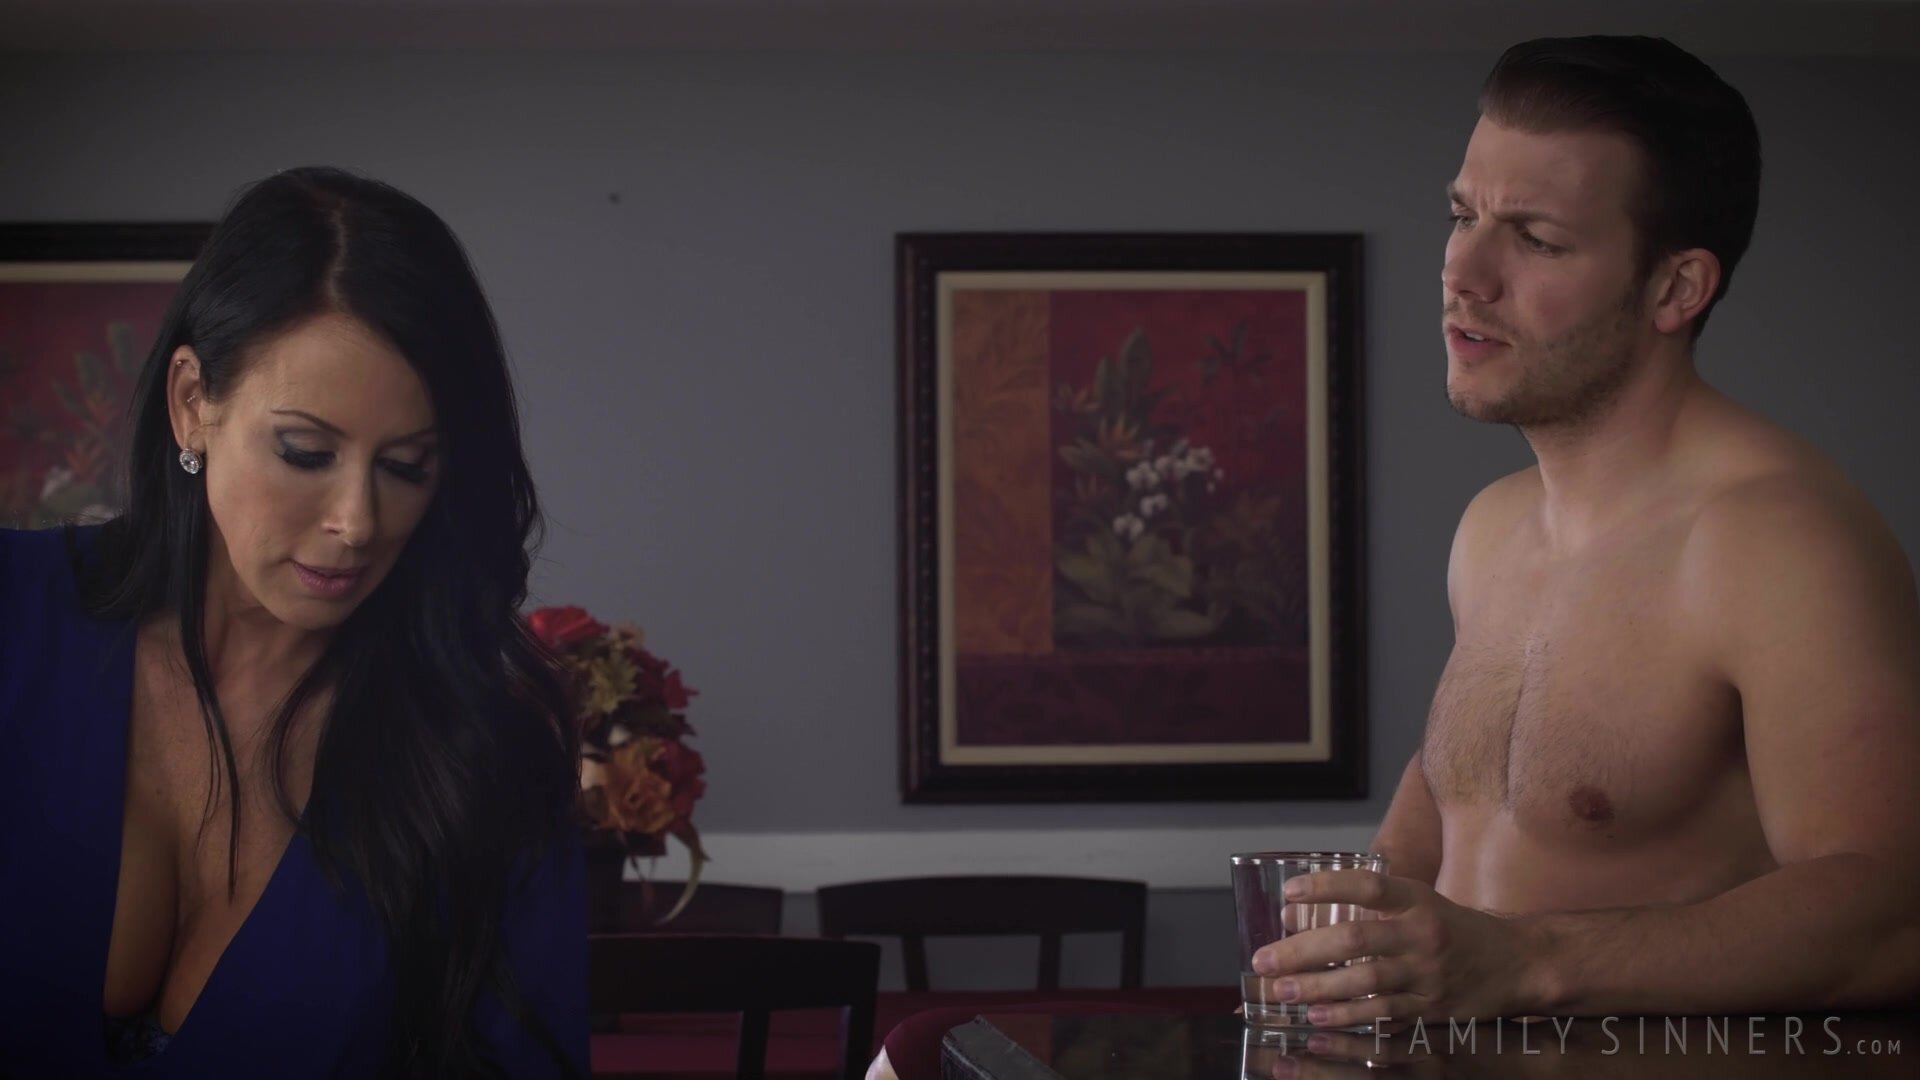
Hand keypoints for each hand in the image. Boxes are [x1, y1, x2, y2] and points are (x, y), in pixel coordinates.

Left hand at [1250, 870, 1548, 1028]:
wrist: (1513, 963)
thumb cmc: (1451, 929)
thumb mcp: (1417, 903)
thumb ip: (1366, 907)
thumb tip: (1294, 912)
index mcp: (1417, 900)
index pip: (1368, 888)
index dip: (1328, 887)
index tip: (1289, 893)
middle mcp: (1423, 934)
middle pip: (1356, 941)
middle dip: (1304, 951)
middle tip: (1263, 959)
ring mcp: (1428, 974)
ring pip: (1365, 982)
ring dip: (1317, 988)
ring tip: (1281, 990)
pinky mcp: (1432, 1008)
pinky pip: (1384, 1014)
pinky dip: (1348, 1016)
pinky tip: (1317, 1017)